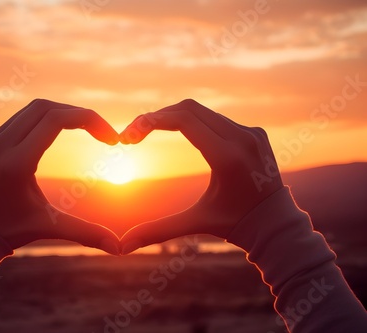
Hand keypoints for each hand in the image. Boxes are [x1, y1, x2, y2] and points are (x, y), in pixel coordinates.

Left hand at [0, 99, 120, 253]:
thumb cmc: (15, 230)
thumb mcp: (51, 227)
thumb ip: (85, 233)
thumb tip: (118, 248)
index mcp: (15, 164)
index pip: (55, 120)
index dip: (88, 119)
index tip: (109, 136)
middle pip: (45, 108)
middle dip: (78, 114)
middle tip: (101, 131)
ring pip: (31, 110)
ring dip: (61, 115)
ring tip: (85, 129)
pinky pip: (18, 119)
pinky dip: (43, 120)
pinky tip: (58, 133)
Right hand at [119, 99, 283, 253]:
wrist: (276, 224)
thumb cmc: (235, 225)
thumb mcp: (196, 222)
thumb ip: (159, 230)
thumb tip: (124, 246)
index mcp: (228, 158)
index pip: (183, 120)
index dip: (151, 121)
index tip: (131, 134)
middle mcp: (242, 138)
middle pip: (189, 109)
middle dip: (157, 117)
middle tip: (134, 133)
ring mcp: (252, 133)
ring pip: (203, 112)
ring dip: (174, 118)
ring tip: (150, 131)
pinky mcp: (255, 133)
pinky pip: (218, 119)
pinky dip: (194, 122)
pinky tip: (178, 134)